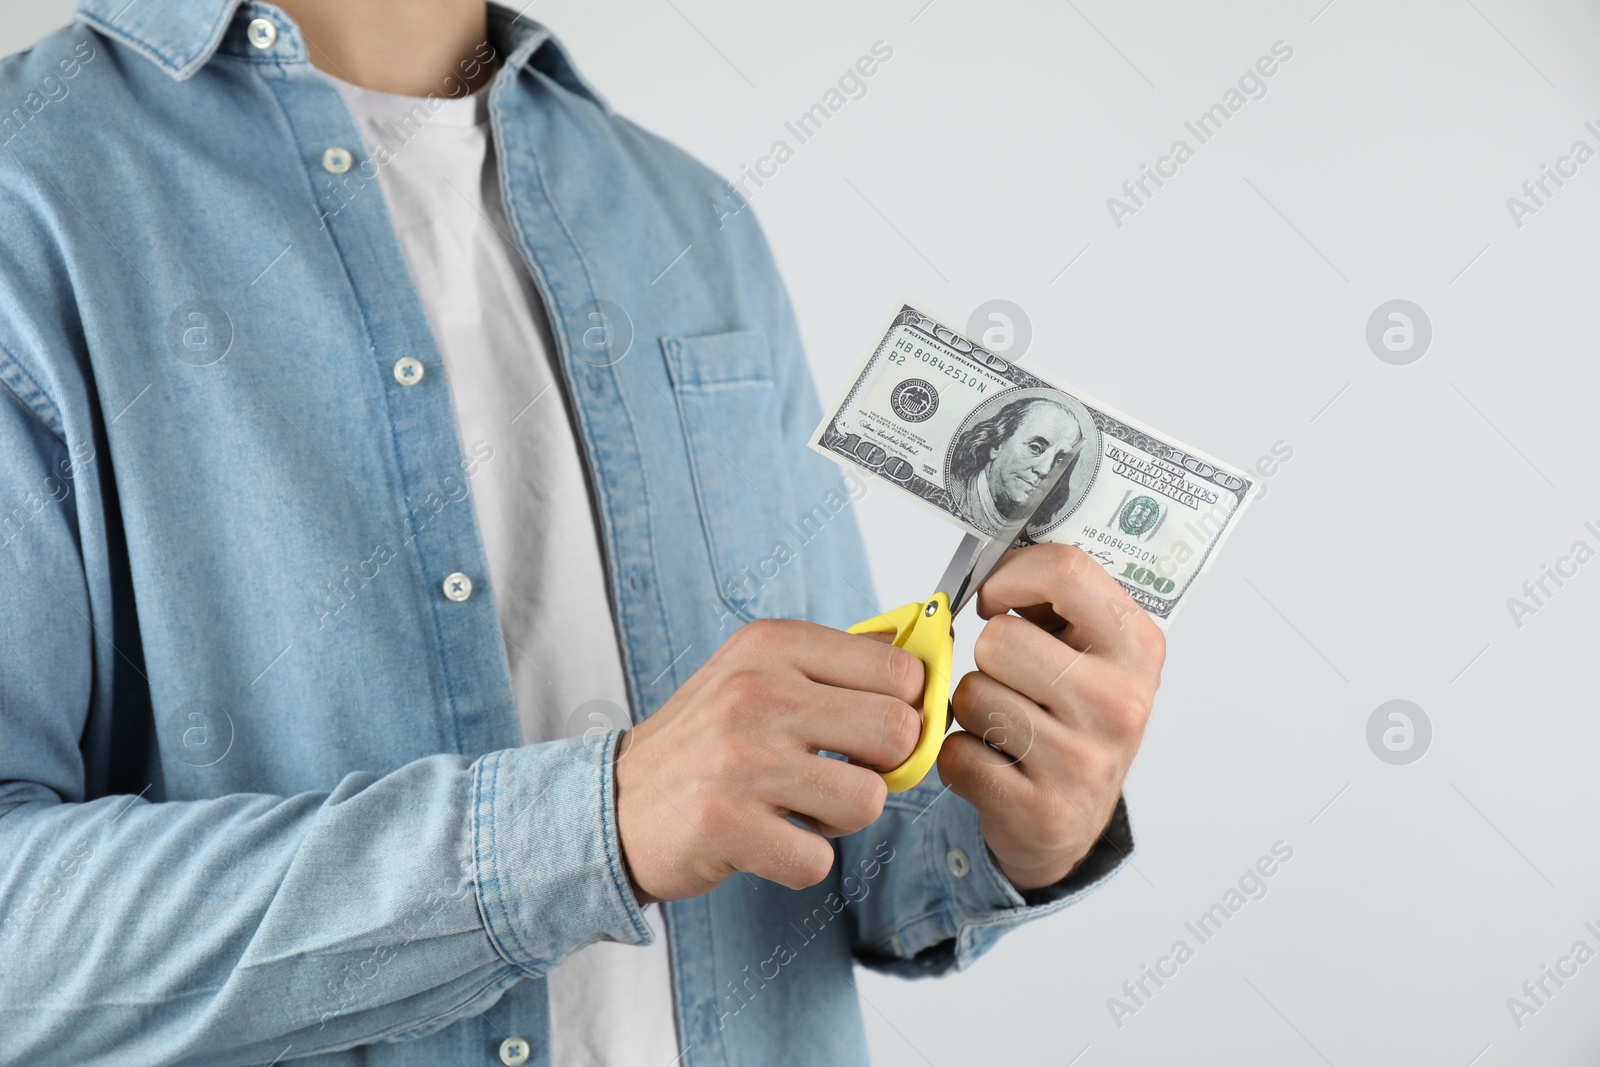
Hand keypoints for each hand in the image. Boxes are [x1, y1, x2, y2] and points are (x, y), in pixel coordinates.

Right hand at [614, 619, 924, 902]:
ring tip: (797, 808)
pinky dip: (802, 862)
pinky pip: (819, 860)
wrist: (614, 805)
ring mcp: (740, 759)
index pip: (900, 671)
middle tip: (840, 775)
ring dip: (842, 820)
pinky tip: (767, 840)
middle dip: (882, 768)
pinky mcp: (726, 824)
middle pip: (897, 732)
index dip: (906, 711)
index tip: (877, 733)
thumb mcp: (759, 673)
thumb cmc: (704, 742)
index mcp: (772, 645)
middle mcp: (756, 692)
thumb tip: (925, 667)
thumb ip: (840, 666)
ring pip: (868, 801)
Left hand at [936, 544, 1164, 892]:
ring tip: (1007, 727)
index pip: (1065, 571)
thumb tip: (991, 556)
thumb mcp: (1086, 647)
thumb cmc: (1071, 715)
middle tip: (1013, 682)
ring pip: (971, 695)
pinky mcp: (1041, 810)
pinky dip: (959, 759)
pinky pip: (956, 754)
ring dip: (972, 710)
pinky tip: (995, 766)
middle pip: (999, 639)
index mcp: (1137, 645)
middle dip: (988, 657)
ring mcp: (1084, 762)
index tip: (997, 596)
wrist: (1074, 819)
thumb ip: (1052, 597)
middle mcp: (1120, 703)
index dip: (1010, 575)